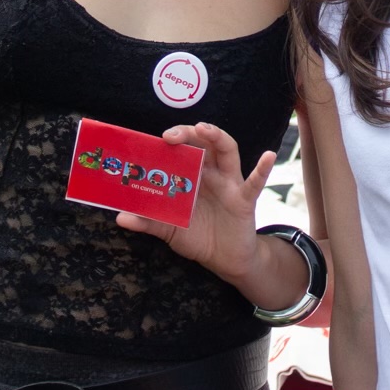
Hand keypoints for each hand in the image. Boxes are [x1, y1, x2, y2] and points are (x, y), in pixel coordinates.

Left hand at [115, 121, 274, 289]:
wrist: (225, 261)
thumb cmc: (198, 237)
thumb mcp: (169, 230)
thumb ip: (148, 222)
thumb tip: (120, 217)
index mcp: (193, 176)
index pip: (182, 150)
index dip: (170, 141)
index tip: (154, 139)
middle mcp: (211, 174)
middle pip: (203, 143)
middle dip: (188, 133)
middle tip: (171, 135)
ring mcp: (229, 184)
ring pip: (227, 152)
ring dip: (217, 137)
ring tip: (205, 129)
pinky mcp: (244, 200)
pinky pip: (255, 182)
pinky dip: (263, 169)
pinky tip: (268, 156)